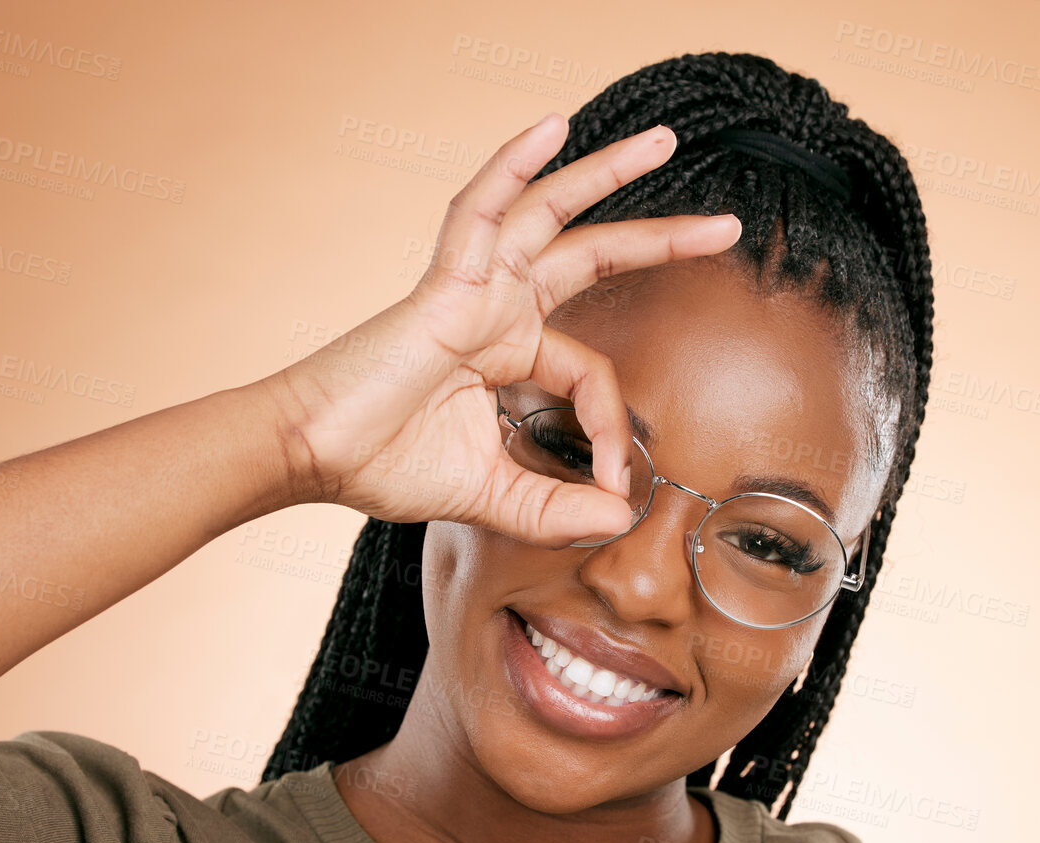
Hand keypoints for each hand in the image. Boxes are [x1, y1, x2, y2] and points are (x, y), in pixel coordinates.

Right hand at [269, 111, 740, 548]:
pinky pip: (480, 208)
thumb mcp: (489, 497)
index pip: (589, 374)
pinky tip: (552, 127)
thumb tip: (620, 517)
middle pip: (590, 255)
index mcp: (505, 356)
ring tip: (660, 139)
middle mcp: (495, 311)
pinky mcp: (443, 284)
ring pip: (547, 213)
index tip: (615, 484)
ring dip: (605, 174)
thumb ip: (552, 510)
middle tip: (725, 227)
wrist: (314, 456)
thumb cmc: (383, 466)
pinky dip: (513, 166)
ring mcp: (471, 289)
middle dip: (659, 239)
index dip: (613, 428)